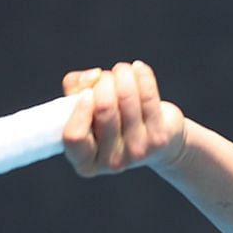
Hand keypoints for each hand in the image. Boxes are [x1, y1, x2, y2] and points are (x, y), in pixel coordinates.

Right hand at [60, 61, 187, 176]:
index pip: (74, 136)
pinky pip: (148, 95)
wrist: (155, 141)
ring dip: (122, 74)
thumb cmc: (111, 121)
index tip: (87, 93)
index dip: (79, 109)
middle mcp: (111, 163)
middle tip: (106, 78)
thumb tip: (94, 75)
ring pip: (126, 97)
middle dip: (103, 82)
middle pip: (104, 108)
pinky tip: (138, 68)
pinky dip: (141, 75)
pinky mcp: (158, 138)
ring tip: (122, 71)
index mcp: (86, 162)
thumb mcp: (85, 108)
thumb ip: (75, 88)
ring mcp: (137, 152)